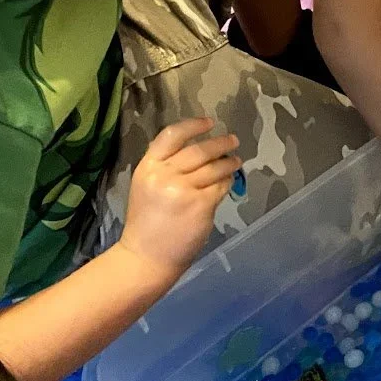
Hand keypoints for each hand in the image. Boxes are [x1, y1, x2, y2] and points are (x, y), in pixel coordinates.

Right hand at [118, 119, 240, 279]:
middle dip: (220, 143)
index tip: (209, 122)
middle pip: (199, 150)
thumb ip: (165, 166)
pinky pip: (221, 186)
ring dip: (229, 162)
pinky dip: (227, 181)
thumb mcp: (146, 186)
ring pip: (214, 167)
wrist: (145, 258)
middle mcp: (164, 175)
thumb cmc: (147, 222)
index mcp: (148, 167)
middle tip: (233, 140)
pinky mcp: (201, 205)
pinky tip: (229, 181)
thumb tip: (198, 149)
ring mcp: (183, 190)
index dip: (193, 125)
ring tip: (236, 161)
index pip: (172, 135)